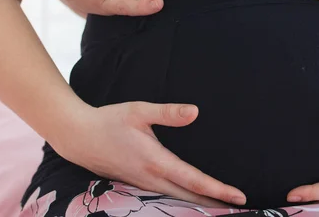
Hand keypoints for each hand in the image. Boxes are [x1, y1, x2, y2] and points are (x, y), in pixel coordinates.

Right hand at [51, 101, 245, 206]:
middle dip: (216, 204)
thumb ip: (168, 113)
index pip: (194, 180)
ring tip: (222, 206)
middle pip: (190, 198)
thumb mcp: (140, 111)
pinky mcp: (137, 184)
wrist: (77, 137)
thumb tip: (195, 112)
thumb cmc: (109, 120)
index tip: (239, 196)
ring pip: (177, 200)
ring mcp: (143, 185)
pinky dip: (184, 201)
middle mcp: (151, 179)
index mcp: (156, 161)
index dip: (219, 190)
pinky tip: (192, 199)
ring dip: (201, 204)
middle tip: (240, 207)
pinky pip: (166, 197)